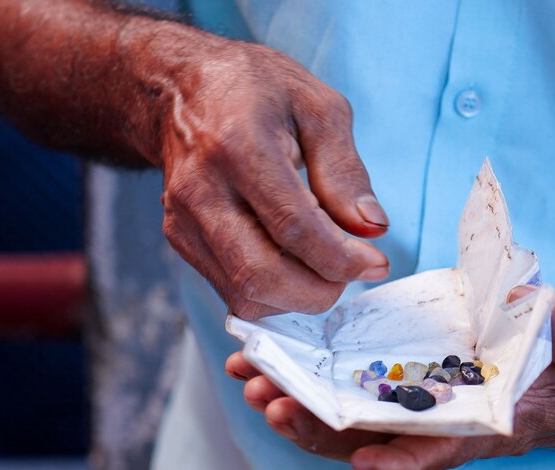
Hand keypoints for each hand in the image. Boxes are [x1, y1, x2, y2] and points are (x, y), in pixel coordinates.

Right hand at [155, 34, 390, 318]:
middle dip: (320, 291)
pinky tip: (294, 261)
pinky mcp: (179, 238)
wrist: (182, 88)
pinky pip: (231, 291)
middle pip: (262, 275)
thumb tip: (371, 229)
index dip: (341, 259)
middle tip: (351, 271)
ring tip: (323, 263)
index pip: (293, 228)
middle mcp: (201, 189)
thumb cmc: (256, 90)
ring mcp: (182, 218)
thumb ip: (345, 171)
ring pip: (245, 295)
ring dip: (297, 297)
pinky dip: (273, 292)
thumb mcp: (318, 108)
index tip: (375, 263)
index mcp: (238, 146)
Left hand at [226, 287, 554, 469]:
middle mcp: (451, 424)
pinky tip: (280, 362)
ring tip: (254, 381)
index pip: (444, 450)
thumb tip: (544, 302)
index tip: (368, 462)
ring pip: (354, 421)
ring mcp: (429, 405)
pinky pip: (360, 390)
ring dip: (302, 405)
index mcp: (494, 425)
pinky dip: (318, 381)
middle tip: (270, 400)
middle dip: (319, 427)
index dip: (405, 460)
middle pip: (375, 441)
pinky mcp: (417, 380)